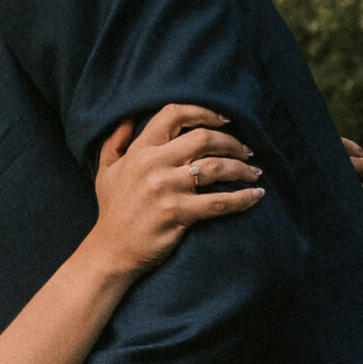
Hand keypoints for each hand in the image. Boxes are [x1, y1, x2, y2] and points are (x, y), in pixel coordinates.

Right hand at [90, 103, 263, 273]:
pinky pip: (219, 202)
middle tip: (247, 150)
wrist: (111, 251)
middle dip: (232, 142)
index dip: (203, 112)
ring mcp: (166, 189)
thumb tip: (128, 118)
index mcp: (140, 151)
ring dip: (242, 168)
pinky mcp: (178, 213)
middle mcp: (153, 165)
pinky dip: (242, 198)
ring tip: (254, 172)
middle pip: (204, 138)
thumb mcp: (106, 171)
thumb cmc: (112, 211)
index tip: (224, 119)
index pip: (174, 115)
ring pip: (216, 167)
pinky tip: (256, 196)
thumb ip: (115, 142)